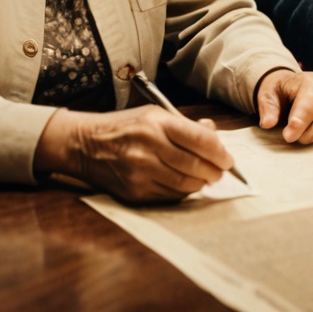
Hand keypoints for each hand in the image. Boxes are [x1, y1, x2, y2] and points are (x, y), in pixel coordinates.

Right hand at [34, 105, 234, 202]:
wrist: (85, 144)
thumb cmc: (124, 126)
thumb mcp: (153, 114)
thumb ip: (184, 125)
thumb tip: (213, 133)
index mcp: (156, 123)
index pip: (199, 139)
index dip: (219, 151)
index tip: (227, 158)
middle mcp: (149, 147)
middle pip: (195, 165)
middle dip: (215, 171)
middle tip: (221, 172)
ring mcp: (141, 172)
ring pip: (185, 184)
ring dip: (202, 183)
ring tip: (207, 178)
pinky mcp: (135, 192)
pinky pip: (169, 196)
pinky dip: (183, 192)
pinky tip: (186, 185)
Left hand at [255, 69, 312, 143]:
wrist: (287, 88)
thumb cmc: (278, 91)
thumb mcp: (267, 95)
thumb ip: (268, 108)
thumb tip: (268, 123)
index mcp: (309, 80)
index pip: (309, 103)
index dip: (300, 122)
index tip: (287, 136)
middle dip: (307, 132)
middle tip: (290, 139)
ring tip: (297, 138)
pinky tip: (308, 136)